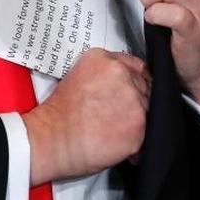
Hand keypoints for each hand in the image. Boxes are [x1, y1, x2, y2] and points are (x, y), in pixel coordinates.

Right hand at [22, 49, 149, 184]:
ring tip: (113, 128)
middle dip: (134, 100)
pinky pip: (147, 131)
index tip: (130, 90)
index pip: (135, 65)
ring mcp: (132, 99)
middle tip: (116, 113)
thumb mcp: (76, 77)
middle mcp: (120, 74)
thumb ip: (103, 73)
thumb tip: (124, 80)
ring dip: (135, 119)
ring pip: (148, 108)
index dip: (133, 81)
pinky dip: (135, 139)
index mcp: (103, 60)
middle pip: (144, 86)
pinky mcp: (138, 123)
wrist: (51, 139)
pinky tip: (116, 140)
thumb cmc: (58, 114)